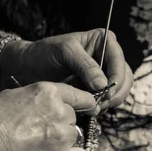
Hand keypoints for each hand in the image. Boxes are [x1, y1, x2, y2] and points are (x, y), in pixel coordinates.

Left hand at [0, 29, 132, 110]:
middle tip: (103, 103)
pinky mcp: (94, 90)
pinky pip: (105, 100)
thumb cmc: (43, 53)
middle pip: (124, 77)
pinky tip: (90, 109)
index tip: (108, 91)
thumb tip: (103, 84)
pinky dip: (101, 106)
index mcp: (102, 41)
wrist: (27, 68)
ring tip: (95, 107)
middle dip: (116, 92)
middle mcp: (105, 57)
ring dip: (110, 101)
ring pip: (118, 91)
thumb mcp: (64, 52)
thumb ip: (84, 65)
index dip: (117, 76)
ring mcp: (101, 75)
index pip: (118, 59)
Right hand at [0, 81, 97, 150]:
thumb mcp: (13, 94)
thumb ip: (37, 95)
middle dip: (62, 122)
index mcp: (49, 91)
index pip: (80, 95)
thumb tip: (45, 100)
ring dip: (64, 139)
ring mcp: (62, 134)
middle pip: (73, 117)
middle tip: (41, 130)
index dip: (83, 103)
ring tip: (42, 144)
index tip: (83, 108)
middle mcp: (60, 110)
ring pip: (75, 135)